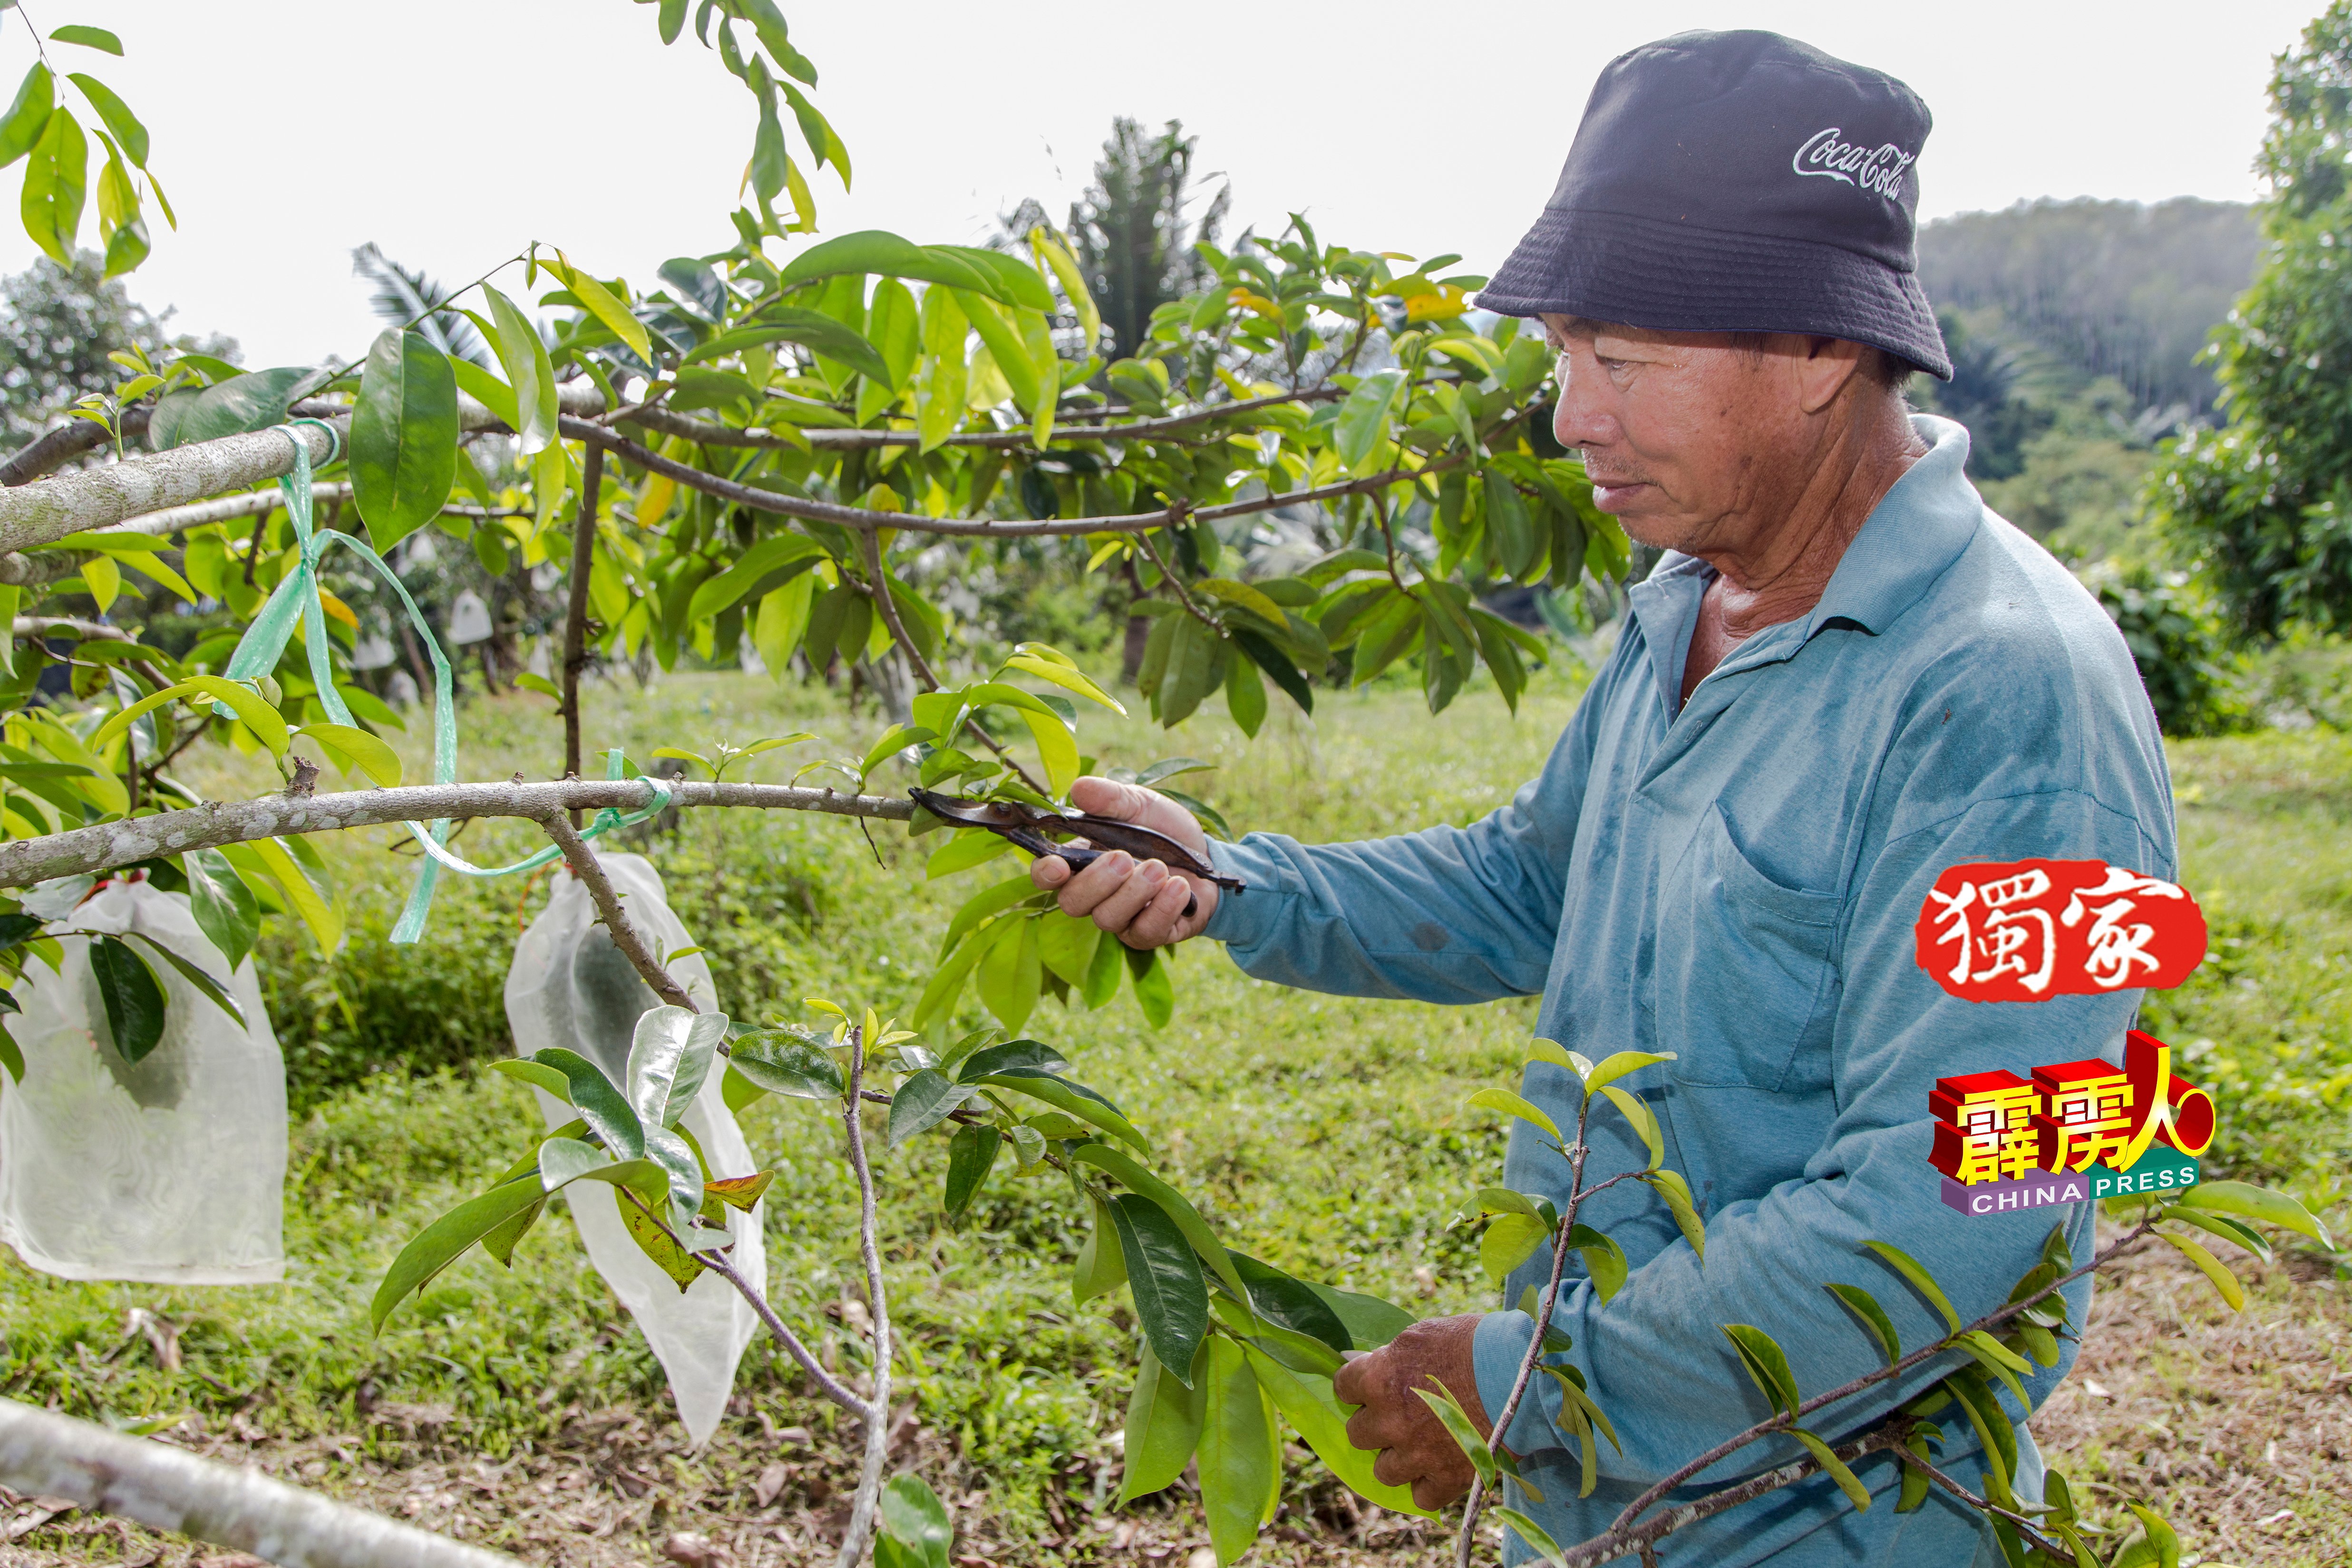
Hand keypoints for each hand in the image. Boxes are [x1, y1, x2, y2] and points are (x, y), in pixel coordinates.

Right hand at [1029, 776, 1218, 948]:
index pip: (1048, 875)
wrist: (1208, 856)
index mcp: (1083, 860)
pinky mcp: (1150, 933)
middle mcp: (1096, 895)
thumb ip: (1111, 798)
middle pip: (1073, 903)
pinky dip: (1163, 907)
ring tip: (1159, 867)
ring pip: (1108, 919)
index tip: (1057, 866)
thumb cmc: (1163, 831)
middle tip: (1124, 858)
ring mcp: (1122, 918)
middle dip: (1097, 881)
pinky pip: (1146, 932)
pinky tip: (1180, 887)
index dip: (1046, 874)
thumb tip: (1079, 788)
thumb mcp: (1141, 805)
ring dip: (1134, 892)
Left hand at [1331, 1313, 1492, 1510]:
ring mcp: (1417, 1454)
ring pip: (1383, 1470)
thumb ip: (1388, 1356)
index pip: (1343, 1387)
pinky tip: (1439, 1467)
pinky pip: (1420, 1497)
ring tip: (1418, 1444)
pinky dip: (1428, 1485)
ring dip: (1396, 1458)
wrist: (1520, 1372)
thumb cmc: (1473, 1343)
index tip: (1372, 1386)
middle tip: (1399, 1414)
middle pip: (1357, 1433)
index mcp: (1379, 1379)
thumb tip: (1362, 1364)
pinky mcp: (1448, 1479)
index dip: (1359, 1386)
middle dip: (1375, 1423)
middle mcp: (1391, 1420)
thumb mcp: (1422, 1335)